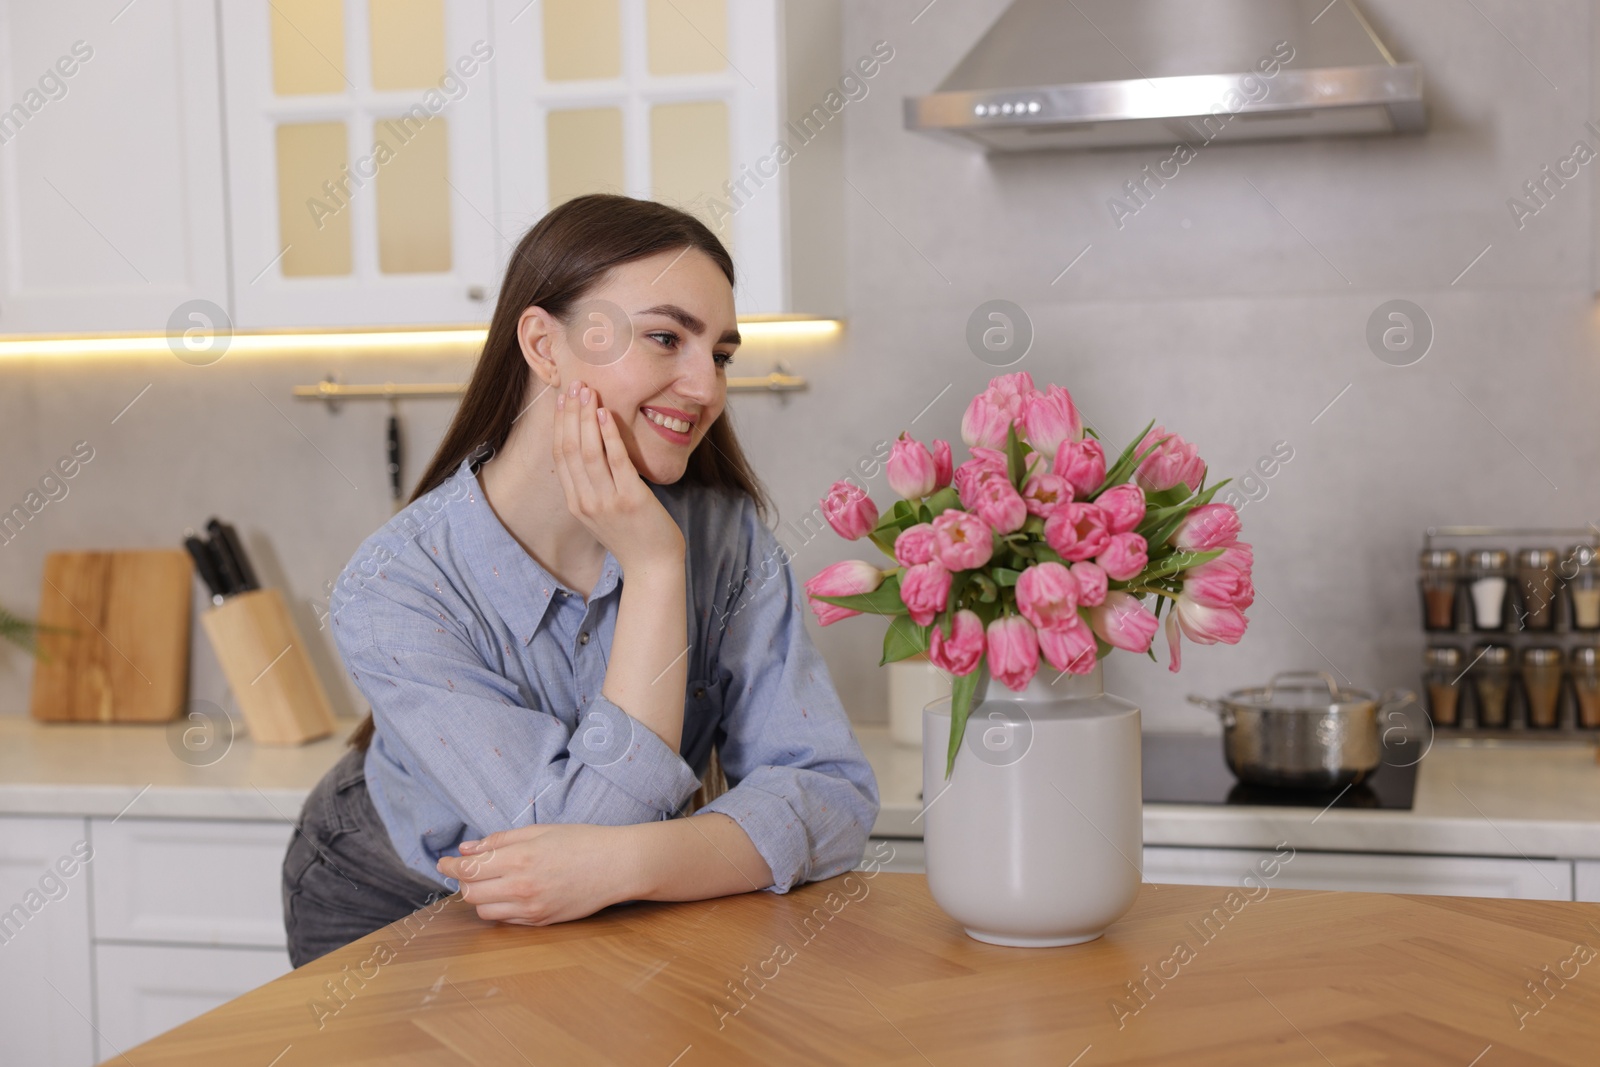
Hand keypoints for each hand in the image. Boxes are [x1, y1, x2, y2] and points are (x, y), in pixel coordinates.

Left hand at [435, 823, 637, 924]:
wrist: (617, 866)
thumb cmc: (582, 842)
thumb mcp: (540, 831)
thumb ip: (500, 840)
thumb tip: (467, 849)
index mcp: (520, 858)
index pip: (468, 869)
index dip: (449, 866)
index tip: (443, 863)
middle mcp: (521, 887)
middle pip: (470, 893)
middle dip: (463, 881)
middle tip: (468, 870)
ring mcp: (531, 908)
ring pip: (484, 910)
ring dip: (479, 897)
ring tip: (490, 882)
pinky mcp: (541, 921)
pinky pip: (506, 920)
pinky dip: (499, 908)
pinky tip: (509, 893)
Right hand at [551, 378, 685, 573]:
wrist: (653, 567)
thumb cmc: (633, 536)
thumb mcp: (602, 513)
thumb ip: (592, 487)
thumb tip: (591, 451)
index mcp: (575, 503)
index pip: (560, 456)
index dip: (559, 424)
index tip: (563, 399)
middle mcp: (584, 501)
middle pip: (569, 448)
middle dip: (570, 413)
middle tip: (575, 385)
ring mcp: (605, 501)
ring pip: (588, 450)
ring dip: (586, 417)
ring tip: (589, 391)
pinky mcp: (630, 498)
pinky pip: (615, 459)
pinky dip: (608, 434)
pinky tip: (605, 414)